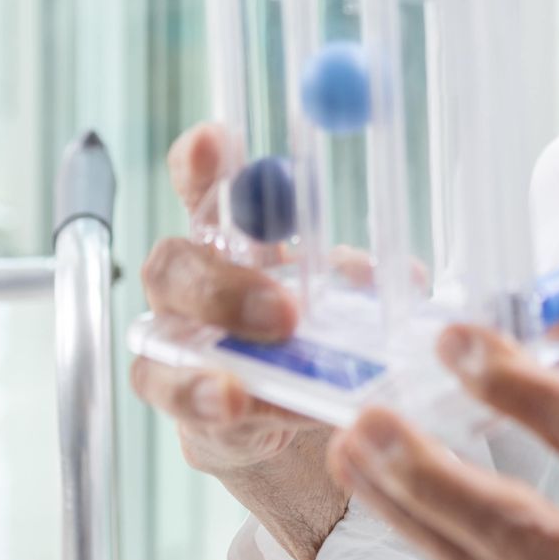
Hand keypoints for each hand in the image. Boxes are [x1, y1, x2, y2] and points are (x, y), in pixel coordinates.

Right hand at [131, 123, 349, 559]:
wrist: (301, 418)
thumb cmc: (320, 337)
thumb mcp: (352, 301)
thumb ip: (365, 284)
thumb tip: (400, 277)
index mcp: (231, 239)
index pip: (201, 186)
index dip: (199, 162)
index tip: (215, 141)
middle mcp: (190, 287)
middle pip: (172, 267)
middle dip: (221, 288)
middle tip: (283, 314)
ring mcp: (178, 350)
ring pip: (158, 347)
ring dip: (203, 369)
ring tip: (238, 391)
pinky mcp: (186, 410)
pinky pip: (186, 410)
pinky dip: (222, 413)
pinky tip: (252, 415)